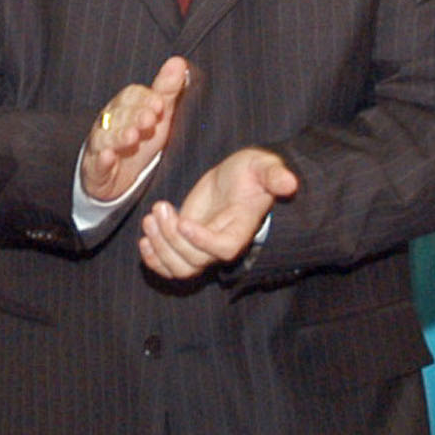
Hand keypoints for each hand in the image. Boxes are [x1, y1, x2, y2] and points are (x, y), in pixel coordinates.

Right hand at [80, 56, 189, 202]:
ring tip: (132, 137)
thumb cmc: (141, 137)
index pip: (131, 96)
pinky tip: (108, 157)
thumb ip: (167, 89)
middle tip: (150, 119)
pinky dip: (102, 160)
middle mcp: (109, 123)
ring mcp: (100, 146)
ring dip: (118, 136)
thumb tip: (178, 62)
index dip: (145, 99)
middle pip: (119, 115)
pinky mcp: (95, 169)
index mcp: (125, 107)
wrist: (121, 176)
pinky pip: (96, 164)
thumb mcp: (158, 113)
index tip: (159, 104)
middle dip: (134, 116)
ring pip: (106, 138)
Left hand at [139, 147, 297, 279]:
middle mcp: (221, 245)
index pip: (222, 249)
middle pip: (194, 261)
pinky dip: (152, 259)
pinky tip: (145, 239)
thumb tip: (290, 184)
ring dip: (159, 247)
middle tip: (160, 209)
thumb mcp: (264, 166)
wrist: (238, 178)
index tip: (183, 220)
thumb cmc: (253, 171)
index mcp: (242, 230)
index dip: (201, 241)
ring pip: (179, 268)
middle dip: (171, 239)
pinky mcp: (186, 243)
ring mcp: (202, 247)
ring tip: (150, 217)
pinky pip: (168, 266)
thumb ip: (275, 175)